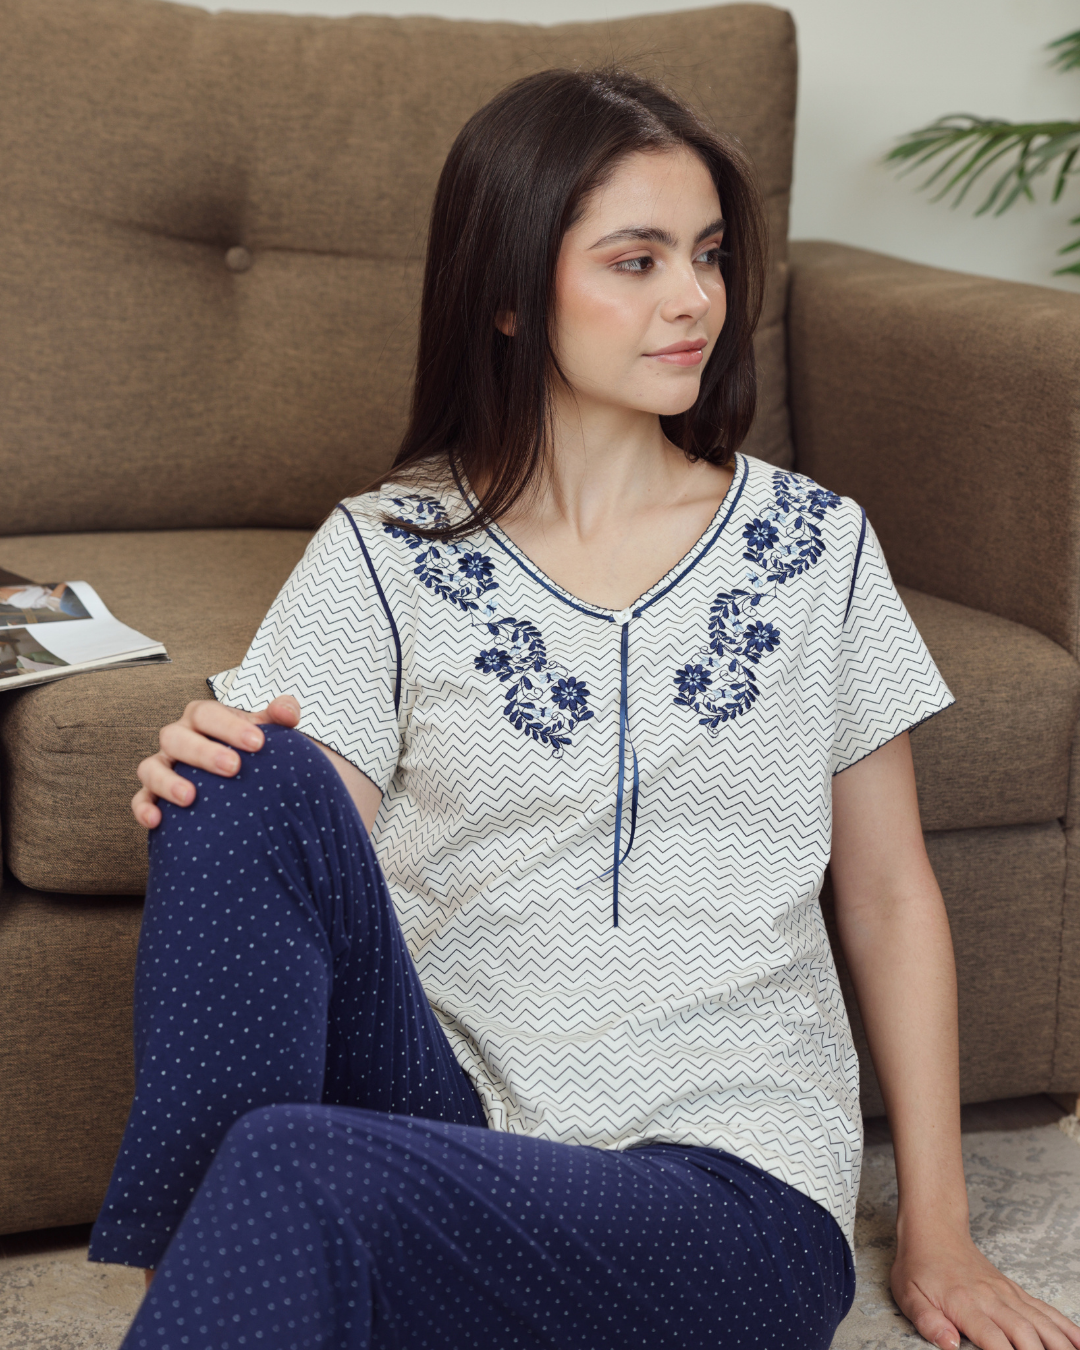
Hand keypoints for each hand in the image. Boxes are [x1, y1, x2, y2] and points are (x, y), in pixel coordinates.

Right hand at [132, 695, 300, 828]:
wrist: (245, 781)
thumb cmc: (254, 750)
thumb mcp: (269, 730)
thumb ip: (281, 716)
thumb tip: (288, 712)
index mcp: (204, 718)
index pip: (208, 714)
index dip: (229, 726)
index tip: (258, 743)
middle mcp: (179, 738)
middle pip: (176, 737)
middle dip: (203, 752)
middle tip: (233, 768)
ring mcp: (164, 766)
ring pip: (151, 767)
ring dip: (167, 781)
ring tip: (190, 798)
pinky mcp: (153, 794)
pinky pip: (140, 800)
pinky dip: (143, 808)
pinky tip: (156, 821)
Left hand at [893, 1228, 1079, 1348]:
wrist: (934, 1230)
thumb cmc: (919, 1265)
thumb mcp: (908, 1294)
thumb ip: (927, 1321)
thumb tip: (949, 1345)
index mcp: (965, 1304)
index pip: (994, 1341)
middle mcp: (993, 1299)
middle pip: (1026, 1335)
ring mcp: (1008, 1294)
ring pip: (1042, 1324)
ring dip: (1060, 1346)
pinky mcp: (1015, 1291)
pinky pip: (1046, 1310)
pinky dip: (1066, 1328)